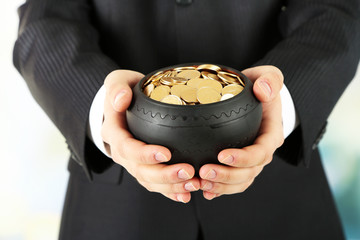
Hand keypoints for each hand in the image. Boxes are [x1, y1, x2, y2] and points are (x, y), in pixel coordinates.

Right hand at [101, 70, 199, 202]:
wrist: (123, 105)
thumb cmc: (123, 92)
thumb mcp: (117, 81)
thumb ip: (117, 87)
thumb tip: (121, 99)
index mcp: (114, 132)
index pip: (127, 148)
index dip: (145, 154)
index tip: (166, 153)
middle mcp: (122, 152)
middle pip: (140, 171)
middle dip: (164, 175)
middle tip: (189, 172)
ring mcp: (133, 162)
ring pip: (149, 181)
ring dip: (171, 186)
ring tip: (193, 184)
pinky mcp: (144, 167)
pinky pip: (155, 185)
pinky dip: (170, 191)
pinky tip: (186, 194)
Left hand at [199, 65, 284, 199]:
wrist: (255, 98)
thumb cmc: (260, 87)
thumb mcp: (268, 76)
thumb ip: (270, 79)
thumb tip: (263, 90)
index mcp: (270, 135)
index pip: (260, 152)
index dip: (243, 158)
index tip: (222, 155)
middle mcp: (262, 152)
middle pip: (249, 172)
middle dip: (227, 176)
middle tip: (204, 172)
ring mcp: (251, 161)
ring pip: (240, 181)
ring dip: (222, 186)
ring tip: (201, 183)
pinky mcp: (240, 165)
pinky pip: (234, 183)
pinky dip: (221, 189)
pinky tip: (206, 191)